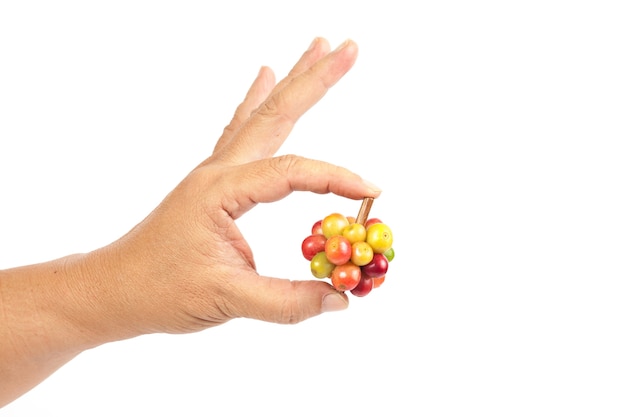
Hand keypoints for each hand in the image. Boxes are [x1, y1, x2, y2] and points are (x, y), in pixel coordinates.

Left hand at [72, 37, 380, 340]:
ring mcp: (215, 172)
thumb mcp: (226, 299)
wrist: (115, 288)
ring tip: (317, 48)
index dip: (335, 179)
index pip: (292, 172)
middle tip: (347, 48)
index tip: (371, 192)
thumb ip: (286, 301)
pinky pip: (242, 130)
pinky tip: (264, 78)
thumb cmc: (159, 290)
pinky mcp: (214, 182)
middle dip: (314, 79)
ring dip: (292, 82)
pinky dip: (258, 102)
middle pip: (276, 114)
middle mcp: (219, 171)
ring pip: (262, 116)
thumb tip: (340, 298)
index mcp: (221, 190)